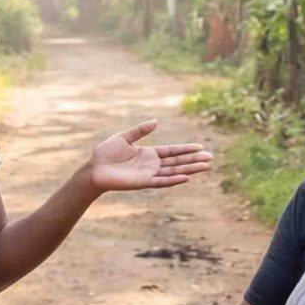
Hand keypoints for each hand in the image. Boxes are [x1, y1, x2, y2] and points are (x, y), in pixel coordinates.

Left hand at [85, 121, 212, 193]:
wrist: (94, 169)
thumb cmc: (105, 154)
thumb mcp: (124, 137)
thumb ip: (140, 130)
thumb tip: (156, 121)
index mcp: (149, 154)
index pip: (172, 151)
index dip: (186, 149)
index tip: (200, 147)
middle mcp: (152, 165)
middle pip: (178, 161)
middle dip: (194, 160)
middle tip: (211, 157)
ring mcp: (149, 174)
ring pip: (174, 171)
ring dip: (189, 169)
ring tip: (205, 167)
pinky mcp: (143, 182)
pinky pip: (162, 181)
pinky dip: (174, 179)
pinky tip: (186, 177)